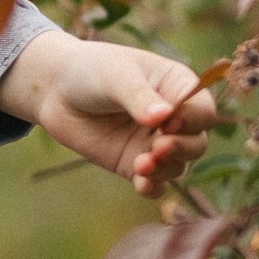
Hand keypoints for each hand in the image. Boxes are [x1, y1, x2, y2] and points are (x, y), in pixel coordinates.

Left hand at [0, 27, 215, 194]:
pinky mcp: (134, 164)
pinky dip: (152, 187)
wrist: (56, 90)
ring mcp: (154, 144)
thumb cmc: (93, 70)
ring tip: (141, 164)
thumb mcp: (117, 76)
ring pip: (178, 166)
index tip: (170, 122)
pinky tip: (141, 184)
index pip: (202, 110)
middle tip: (158, 147)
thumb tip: (163, 117)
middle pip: (197, 143)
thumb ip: (139, 97)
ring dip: (165, 169)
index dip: (193, 119)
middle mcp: (173, 119)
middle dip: (182, 148)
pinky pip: (153, 184)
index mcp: (178, 88)